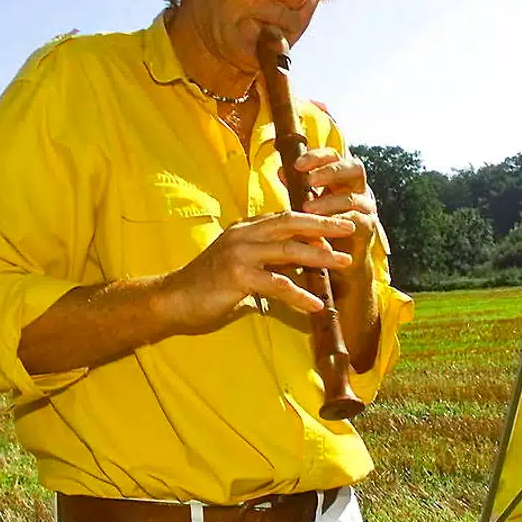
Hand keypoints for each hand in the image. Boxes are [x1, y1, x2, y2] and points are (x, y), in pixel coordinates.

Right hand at [156, 211, 356, 330]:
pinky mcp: (236, 276)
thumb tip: (297, 265)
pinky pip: (277, 284)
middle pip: (291, 223)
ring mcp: (239, 254)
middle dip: (323, 224)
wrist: (172, 299)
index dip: (313, 218)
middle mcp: (243, 235)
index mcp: (245, 229)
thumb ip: (265, 260)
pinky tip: (316, 304)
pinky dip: (300, 294)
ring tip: (343, 262)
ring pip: (288, 250)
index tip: (338, 222)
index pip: (285, 217)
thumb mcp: (240, 265)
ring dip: (320, 256)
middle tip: (350, 227)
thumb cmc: (207, 286)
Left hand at [289, 148, 378, 290]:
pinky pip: (355, 220)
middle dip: (330, 172)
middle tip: (310, 180)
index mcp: (344, 179)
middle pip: (354, 168)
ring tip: (307, 208)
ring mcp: (367, 208)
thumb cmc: (323, 228)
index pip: (335, 156)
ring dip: (328, 201)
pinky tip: (321, 224)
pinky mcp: (368, 227)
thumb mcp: (309, 204)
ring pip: (351, 197)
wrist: (340, 263)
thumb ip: (298, 188)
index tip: (297, 164)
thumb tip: (281, 170)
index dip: (318, 156)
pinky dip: (337, 220)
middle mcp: (359, 189)